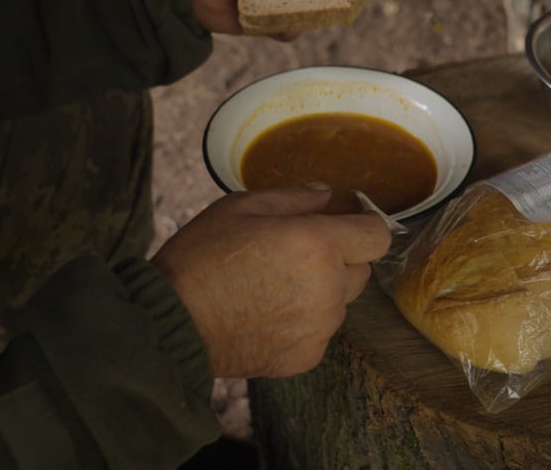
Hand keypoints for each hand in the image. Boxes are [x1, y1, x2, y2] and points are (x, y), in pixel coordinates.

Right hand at [150, 185, 390, 377]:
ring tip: (272, 288)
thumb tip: (326, 195)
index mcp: (317, 245)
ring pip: (340, 302)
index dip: (363, 227)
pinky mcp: (307, 356)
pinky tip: (267, 315)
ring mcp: (320, 326)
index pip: (377, 236)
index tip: (346, 226)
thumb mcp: (241, 207)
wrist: (173, 322)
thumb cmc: (201, 258)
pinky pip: (321, 332)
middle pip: (361, 270)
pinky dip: (304, 323)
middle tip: (293, 257)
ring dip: (320, 292)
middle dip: (338, 259)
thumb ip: (294, 198)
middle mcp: (328, 287)